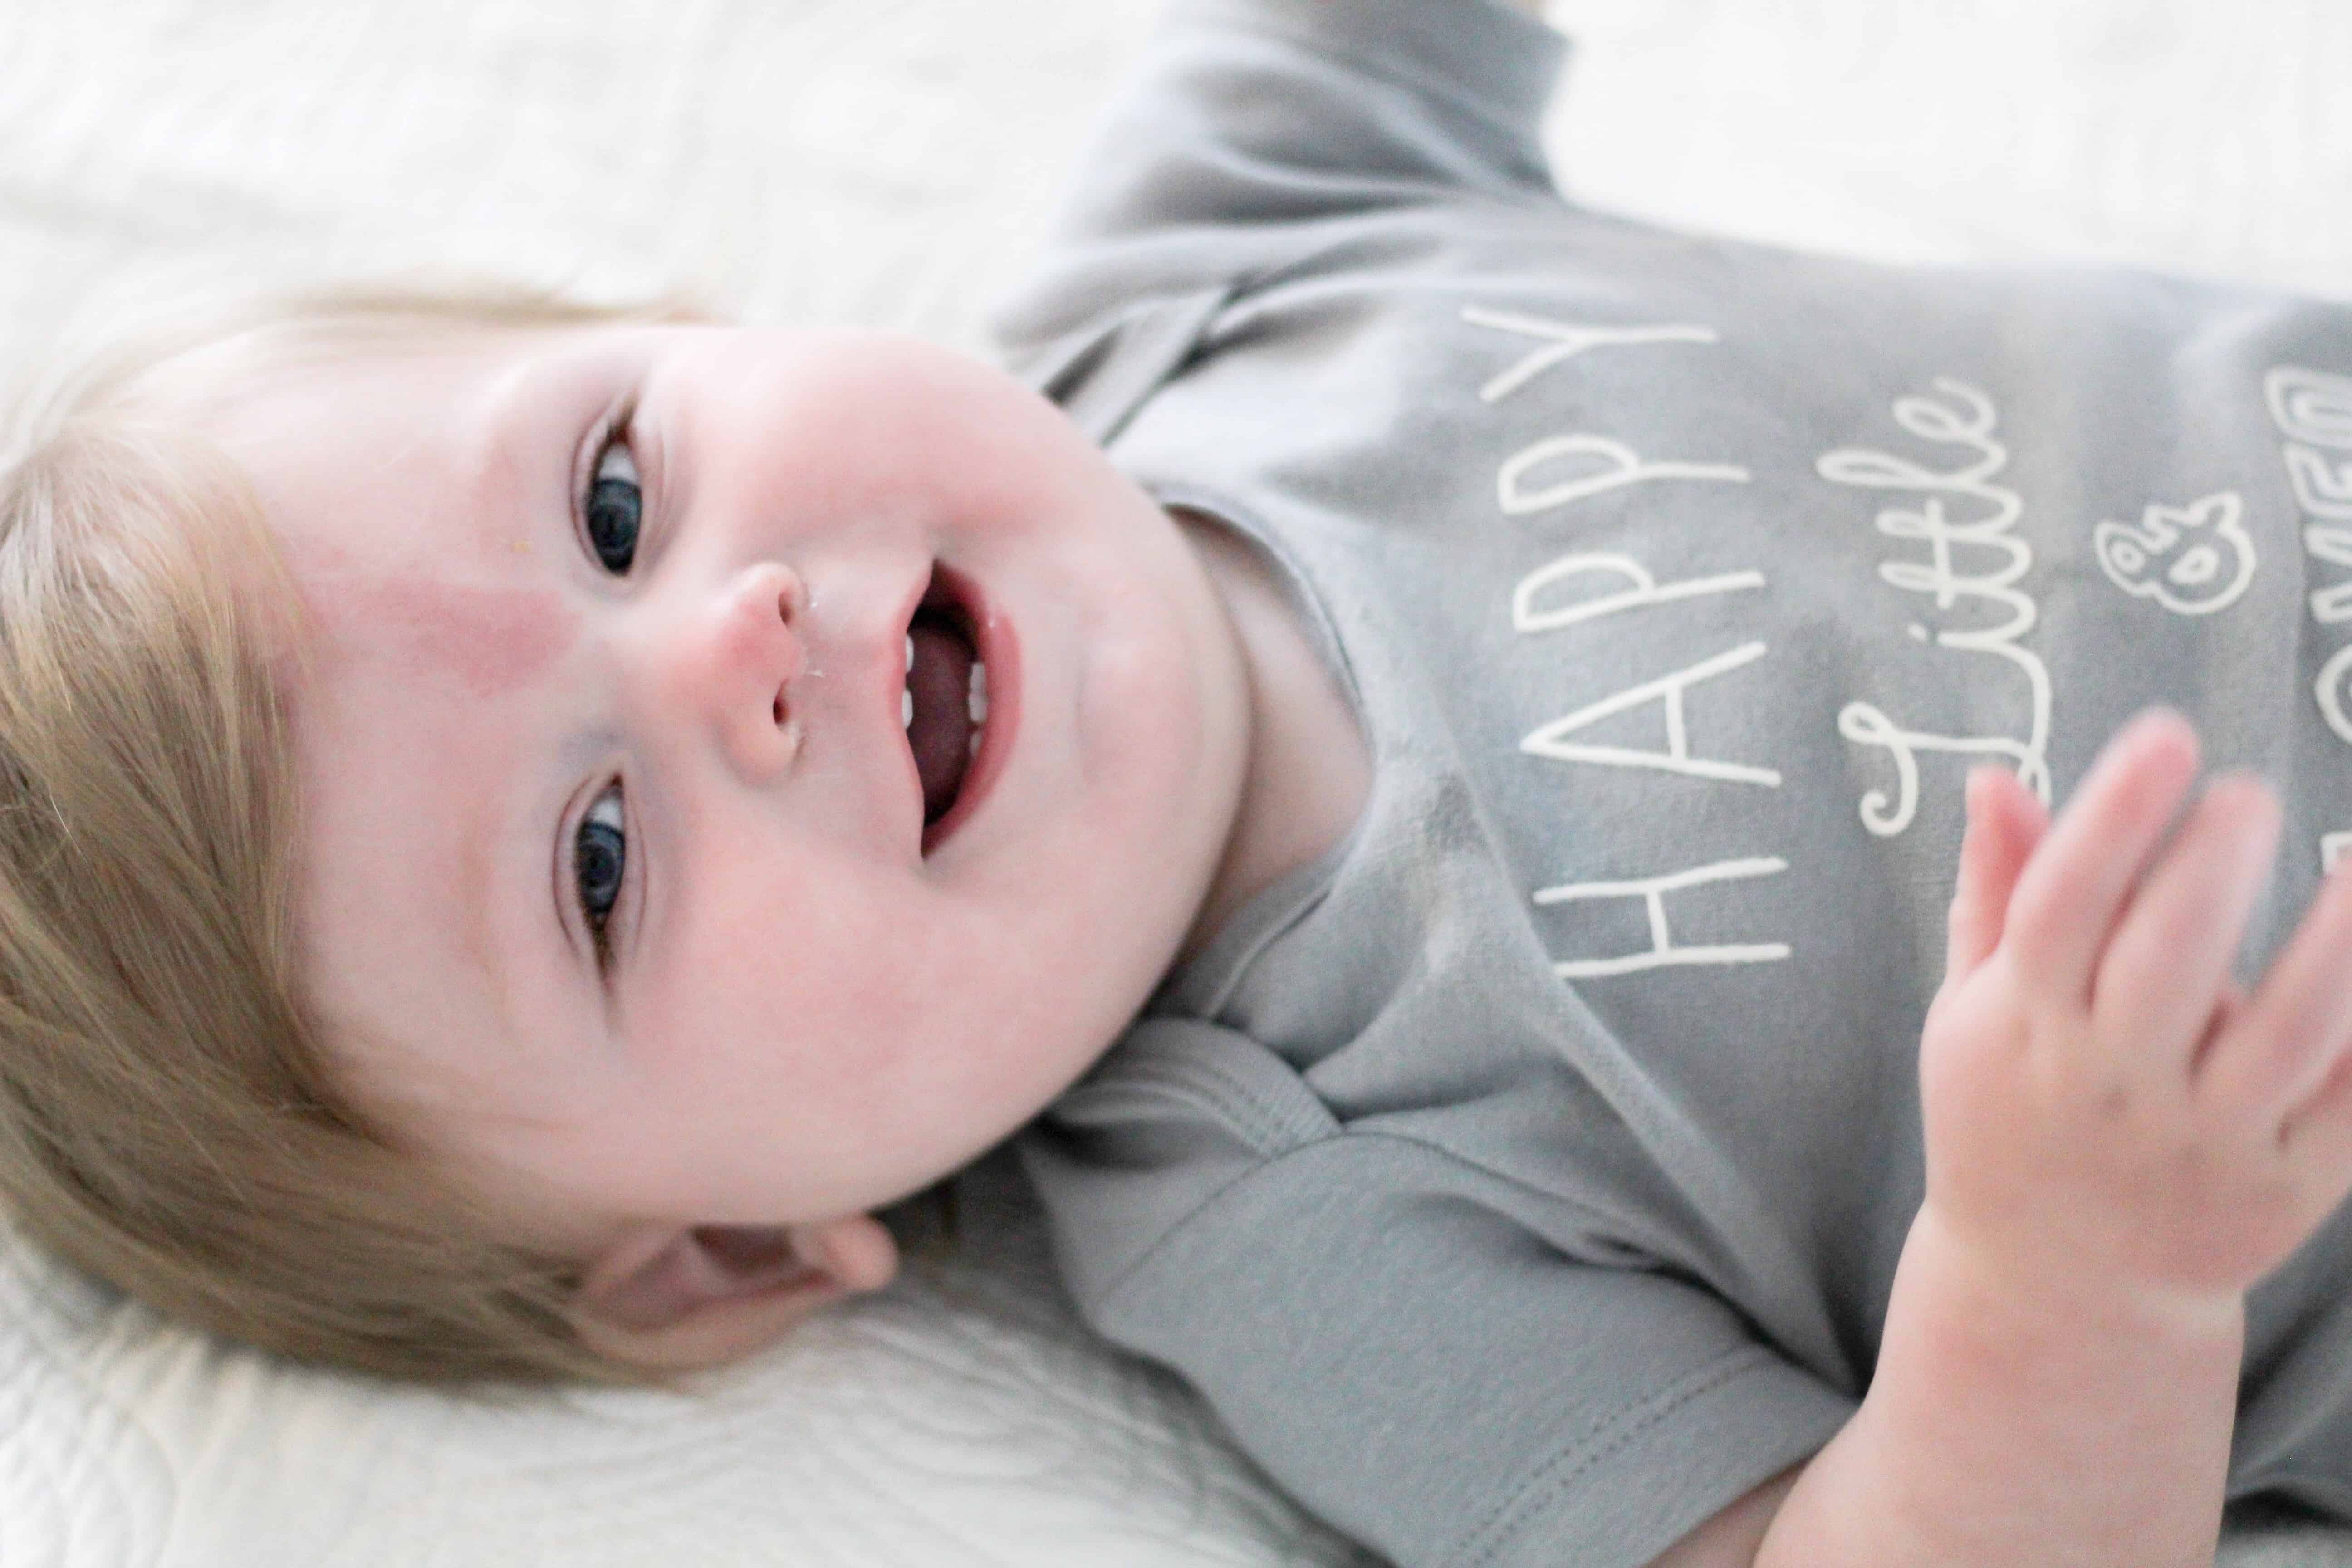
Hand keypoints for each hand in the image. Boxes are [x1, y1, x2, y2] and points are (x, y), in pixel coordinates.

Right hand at [1919, 708, 2351, 1313]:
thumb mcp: (1974, 1010)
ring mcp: (2205, 1141)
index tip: (2168, 736)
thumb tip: (1996, 775)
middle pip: (2165, 963)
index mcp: (2027, 1028)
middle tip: (2248, 796)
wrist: (2053, 1291)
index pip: (2063, 908)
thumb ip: (1997, 890)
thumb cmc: (2012, 1116)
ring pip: (2285, 1037)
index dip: (2114, 817)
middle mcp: (2112, 1084)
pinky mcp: (2290, 1185)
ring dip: (2335, 946)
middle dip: (2211, 866)